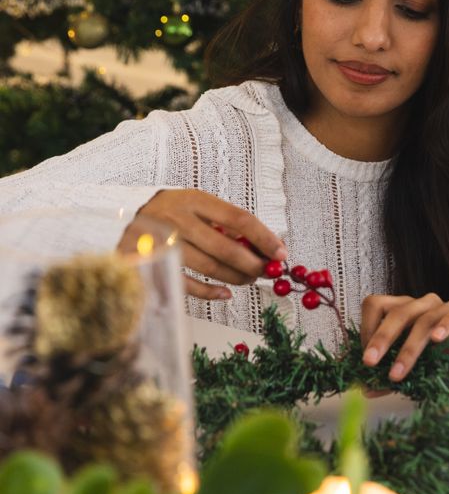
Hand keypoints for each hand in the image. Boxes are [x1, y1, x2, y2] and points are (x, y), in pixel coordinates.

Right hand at [125, 189, 286, 300]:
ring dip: (235, 278)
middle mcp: (178, 219)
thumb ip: (224, 224)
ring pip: (210, 267)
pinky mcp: (152, 265)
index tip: (280, 253)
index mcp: (194, 200)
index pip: (238, 219)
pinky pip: (188, 285)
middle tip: (265, 272)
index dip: (263, 237)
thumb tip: (263, 246)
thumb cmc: (171, 213)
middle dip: (252, 264)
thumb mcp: (196, 207)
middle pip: (226, 247)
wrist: (122, 216)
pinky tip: (225, 293)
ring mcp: (163, 243)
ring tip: (248, 279)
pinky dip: (210, 292)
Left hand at [361, 293, 448, 381]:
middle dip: (381, 338)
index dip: (367, 329)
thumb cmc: (441, 358)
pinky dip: (446, 325)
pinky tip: (437, 341)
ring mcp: (445, 305)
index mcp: (403, 309)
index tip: (366, 358)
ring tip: (398, 373)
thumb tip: (366, 391)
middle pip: (397, 312)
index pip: (376, 305)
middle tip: (369, 362)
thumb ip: (389, 377)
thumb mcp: (412, 367)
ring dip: (409, 348)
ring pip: (423, 320)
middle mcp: (421, 303)